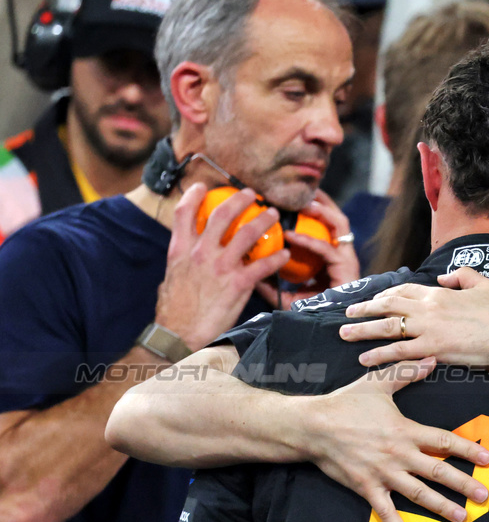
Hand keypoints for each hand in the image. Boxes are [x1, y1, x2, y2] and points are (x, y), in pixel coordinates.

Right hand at [156, 183, 291, 350]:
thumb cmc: (173, 311)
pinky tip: (284, 255)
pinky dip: (276, 258)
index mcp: (180, 250)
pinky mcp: (238, 283)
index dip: (194, 195)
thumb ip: (182, 262)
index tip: (203, 186)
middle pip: (223, 214)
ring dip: (263, 220)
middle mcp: (201, 252)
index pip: (184, 212)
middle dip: (240, 199)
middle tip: (252, 194)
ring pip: (248, 233)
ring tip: (273, 214)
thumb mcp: (171, 277)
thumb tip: (187, 256)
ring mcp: (221, 266)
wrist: (178, 334)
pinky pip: (263, 265)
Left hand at [255, 190, 360, 309]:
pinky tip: (291, 236)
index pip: (323, 226)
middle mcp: (340, 253)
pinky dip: (308, 240)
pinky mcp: (346, 268)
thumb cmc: (313, 316)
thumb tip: (246, 268)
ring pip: (339, 224)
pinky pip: (327, 249)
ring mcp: (346, 259)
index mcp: (329, 257)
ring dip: (322, 210)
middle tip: (300, 188)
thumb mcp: (288, 296)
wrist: (329, 333)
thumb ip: (271, 282)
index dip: (310, 210)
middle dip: (320, 200)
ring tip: (302, 201)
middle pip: (334, 218)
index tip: (288, 198)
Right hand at [305, 360, 488, 521]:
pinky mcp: (366, 488)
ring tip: (461, 517)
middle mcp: (398, 455)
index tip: (487, 459)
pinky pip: (384, 511)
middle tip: (484, 496)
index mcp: (405, 431)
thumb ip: (406, 372)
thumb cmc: (346, 403)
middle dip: (463, 484)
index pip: (443, 441)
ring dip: (441, 507)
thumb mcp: (378, 383)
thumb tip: (430, 359)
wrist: (312, 426)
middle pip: (438, 472)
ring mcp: (383, 474)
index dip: (467, 450)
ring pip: (418, 494)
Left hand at [340, 268, 488, 367]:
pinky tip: (365, 359)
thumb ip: (461, 275)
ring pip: (387, 328)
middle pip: (388, 306)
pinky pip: (399, 352)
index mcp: (438, 293)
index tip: (374, 299)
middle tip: (348, 313)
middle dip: (365, 309)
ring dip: (363, 330)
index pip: (404, 291)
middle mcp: (428, 309)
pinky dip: (379, 355)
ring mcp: (428, 329)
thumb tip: (442, 276)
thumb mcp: (483, 284)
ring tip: (345, 334)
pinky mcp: (432, 349)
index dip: (386, 295)